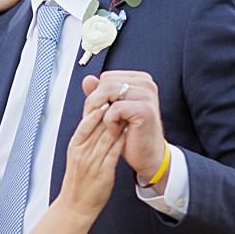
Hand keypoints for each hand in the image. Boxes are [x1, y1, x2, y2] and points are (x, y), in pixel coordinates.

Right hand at [59, 102, 125, 215]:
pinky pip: (113, 153)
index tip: (109, 95)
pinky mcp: (102, 172)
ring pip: (105, 136)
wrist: (76, 206)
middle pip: (96, 125)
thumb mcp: (77, 154)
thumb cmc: (78, 180)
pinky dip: (121, 141)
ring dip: (117, 122)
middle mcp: (82, 151)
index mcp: (75, 145)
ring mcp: (91, 162)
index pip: (86, 120)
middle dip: (109, 110)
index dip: (98, 106)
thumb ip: (86, 135)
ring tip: (127, 110)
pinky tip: (128, 132)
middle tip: (122, 97)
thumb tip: (96, 116)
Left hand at [81, 72, 167, 190]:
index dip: (96, 95)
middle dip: (95, 103)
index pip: (106, 78)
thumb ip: (100, 93)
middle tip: (99, 122)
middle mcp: (146, 83)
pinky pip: (114, 108)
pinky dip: (109, 122)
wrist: (147, 156)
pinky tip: (116, 132)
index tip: (99, 113)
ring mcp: (147, 95)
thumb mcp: (112, 110)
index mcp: (140, 79)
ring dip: (101, 112)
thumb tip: (87, 79)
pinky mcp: (145, 109)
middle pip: (106, 83)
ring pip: (108, 92)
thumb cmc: (131, 134)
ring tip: (107, 126)